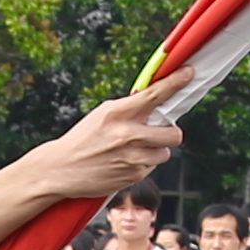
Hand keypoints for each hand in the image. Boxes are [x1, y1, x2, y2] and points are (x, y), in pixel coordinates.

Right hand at [34, 88, 188, 201]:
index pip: (153, 95)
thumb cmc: (83, 139)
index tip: (188, 73)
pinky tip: (123, 163)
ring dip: (155, 151)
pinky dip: (143, 164)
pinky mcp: (132, 176)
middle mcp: (127, 134)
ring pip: (165, 153)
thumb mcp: (102, 115)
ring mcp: (132, 157)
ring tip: (133, 150)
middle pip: (173, 134)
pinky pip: (151, 168)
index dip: (174, 83)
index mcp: (117, 113)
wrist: (61, 169)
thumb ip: (129, 109)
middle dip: (171, 133)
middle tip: (160, 132)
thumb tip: (158, 101)